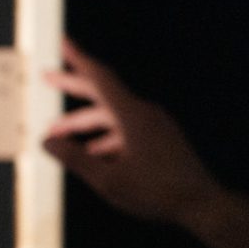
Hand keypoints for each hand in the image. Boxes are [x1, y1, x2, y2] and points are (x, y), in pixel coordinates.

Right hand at [42, 39, 224, 226]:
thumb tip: (49, 143)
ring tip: (61, 138)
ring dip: (85, 124)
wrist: (200, 204)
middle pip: (102, 93)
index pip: (99, 79)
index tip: (63, 43)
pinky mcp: (160, 138)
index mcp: (132, 116)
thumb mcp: (106, 179)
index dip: (78, 60)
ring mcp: (154, 125)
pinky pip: (125, 128)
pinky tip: (92, 154)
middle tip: (48, 79)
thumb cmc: (156, 192)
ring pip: (112, 116)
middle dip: (73, 88)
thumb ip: (74, 158)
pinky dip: (104, 136)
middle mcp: (144, 114)